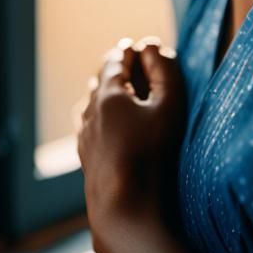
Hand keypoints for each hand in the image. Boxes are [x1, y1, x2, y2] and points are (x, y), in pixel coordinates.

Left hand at [75, 35, 186, 248]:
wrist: (123, 208)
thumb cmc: (150, 153)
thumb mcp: (167, 106)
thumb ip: (163, 70)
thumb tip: (150, 44)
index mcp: (107, 93)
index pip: (116, 58)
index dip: (131, 50)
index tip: (142, 47)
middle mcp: (90, 110)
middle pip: (102, 79)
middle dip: (118, 69)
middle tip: (133, 63)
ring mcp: (85, 134)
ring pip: (94, 103)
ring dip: (109, 92)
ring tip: (122, 90)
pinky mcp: (86, 156)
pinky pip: (92, 124)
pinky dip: (103, 115)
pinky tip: (110, 123)